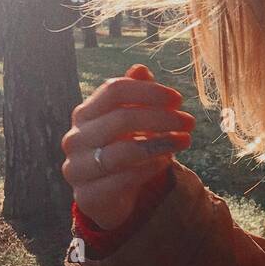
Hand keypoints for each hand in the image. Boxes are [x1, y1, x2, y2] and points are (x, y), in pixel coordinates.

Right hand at [61, 63, 194, 229]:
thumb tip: (140, 69)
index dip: (149, 92)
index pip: (114, 90)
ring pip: (124, 151)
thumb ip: (134, 96)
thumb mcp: (129, 121)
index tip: (178, 99)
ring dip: (161, 144)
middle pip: (121, 118)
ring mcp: (77, 168)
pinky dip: (150, 168)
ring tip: (185, 141)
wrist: (107, 196)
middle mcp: (75, 138)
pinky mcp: (88, 196)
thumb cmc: (120, 149)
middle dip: (161, 118)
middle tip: (189, 122)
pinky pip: (124, 178)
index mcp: (84, 113)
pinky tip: (166, 162)